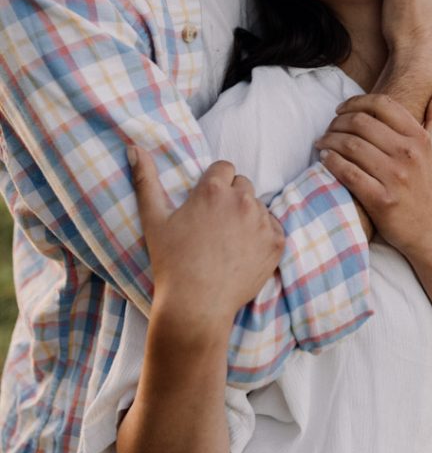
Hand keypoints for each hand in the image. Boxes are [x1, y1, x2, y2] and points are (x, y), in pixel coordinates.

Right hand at [128, 147, 283, 337]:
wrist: (196, 305)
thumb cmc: (171, 262)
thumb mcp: (153, 219)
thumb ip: (145, 179)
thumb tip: (134, 147)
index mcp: (213, 190)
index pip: (224, 167)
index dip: (214, 184)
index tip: (205, 204)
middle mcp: (241, 200)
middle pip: (243, 184)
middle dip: (231, 197)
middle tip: (215, 225)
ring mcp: (261, 221)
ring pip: (257, 205)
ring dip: (246, 216)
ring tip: (227, 241)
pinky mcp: (275, 242)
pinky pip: (272, 226)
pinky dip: (262, 235)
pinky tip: (243, 251)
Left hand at [316, 92, 431, 260]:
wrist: (431, 232)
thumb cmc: (426, 189)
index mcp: (419, 138)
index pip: (382, 104)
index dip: (355, 101)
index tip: (341, 109)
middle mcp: (409, 154)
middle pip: (361, 122)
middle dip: (337, 122)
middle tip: (327, 129)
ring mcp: (396, 177)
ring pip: (351, 145)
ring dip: (329, 140)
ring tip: (321, 143)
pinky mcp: (381, 200)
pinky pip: (348, 172)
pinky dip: (331, 162)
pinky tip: (324, 159)